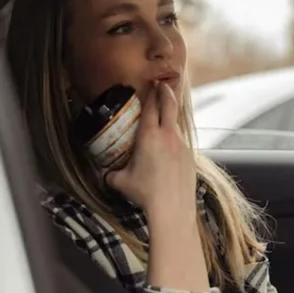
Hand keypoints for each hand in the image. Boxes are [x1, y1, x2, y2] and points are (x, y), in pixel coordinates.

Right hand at [105, 82, 195, 223]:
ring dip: (171, 115)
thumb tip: (103, 173)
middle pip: (170, 105)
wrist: (173, 208)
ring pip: (176, 123)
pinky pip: (181, 140)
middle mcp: (168, 136)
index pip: (151, 106)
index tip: (150, 84)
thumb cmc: (146, 194)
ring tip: (165, 113)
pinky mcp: (190, 156)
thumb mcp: (121, 182)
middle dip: (166, 91)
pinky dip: (175, 135)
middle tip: (162, 84)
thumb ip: (110, 173)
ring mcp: (182, 145)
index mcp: (150, 136)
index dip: (151, 93)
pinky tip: (170, 142)